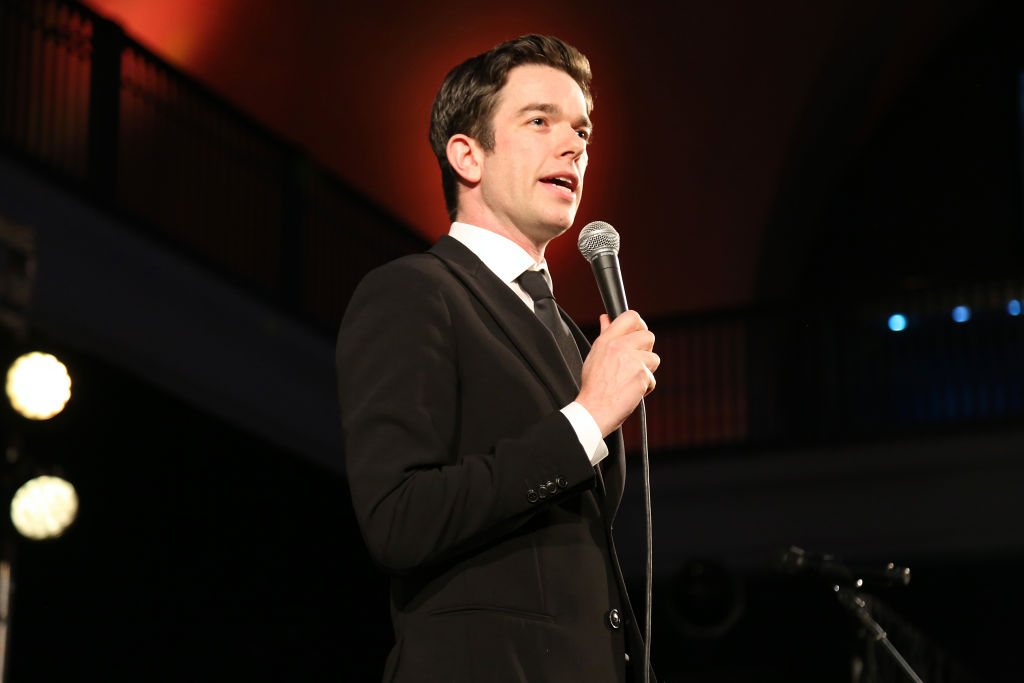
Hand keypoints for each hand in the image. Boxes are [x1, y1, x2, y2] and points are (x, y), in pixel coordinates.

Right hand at [575, 310, 659, 436]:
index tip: (638, 336)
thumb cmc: (593, 386)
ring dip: (646, 371)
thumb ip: (605, 335)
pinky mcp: (642, 374)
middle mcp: (619, 346)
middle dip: (646, 351)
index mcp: (607, 340)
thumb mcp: (595, 355)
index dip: (639, 325)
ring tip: (629, 380)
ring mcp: (632, 359)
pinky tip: (631, 392)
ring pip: (654, 358)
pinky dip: (645, 388)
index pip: (630, 316)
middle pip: (648, 335)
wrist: (594, 409)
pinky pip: (652, 378)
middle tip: (634, 364)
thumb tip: (606, 319)